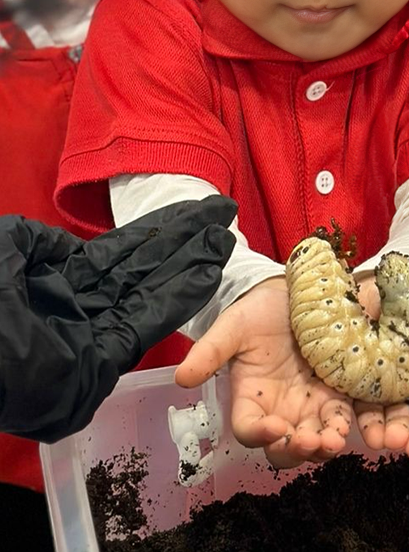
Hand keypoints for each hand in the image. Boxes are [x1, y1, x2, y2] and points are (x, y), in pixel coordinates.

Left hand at [0, 198, 236, 441]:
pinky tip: (209, 275)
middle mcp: (80, 305)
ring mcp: (93, 333)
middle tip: (223, 214)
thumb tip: (63, 244)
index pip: (117, 250)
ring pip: (153, 290)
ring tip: (225, 239)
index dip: (157, 229)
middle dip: (185, 239)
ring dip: (192, 263)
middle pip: (144, 265)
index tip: (192, 210)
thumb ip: (34, 242)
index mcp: (53, 282)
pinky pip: (148, 323)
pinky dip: (180, 299)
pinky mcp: (102, 359)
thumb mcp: (3, 252)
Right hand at [176, 277, 353, 467]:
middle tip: (309, 441)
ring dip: (324, 445)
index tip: (274, 426)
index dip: (258, 434)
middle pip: (283, 446)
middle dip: (295, 450)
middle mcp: (279, 409)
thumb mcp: (232, 327)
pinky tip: (351, 425)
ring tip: (334, 440)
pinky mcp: (336, 391)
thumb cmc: (257, 311)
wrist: (293, 293)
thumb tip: (182, 377)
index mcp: (250, 398)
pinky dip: (345, 424)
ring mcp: (309, 403)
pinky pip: (340, 416)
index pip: (248, 428)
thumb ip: (210, 351)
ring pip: (315, 438)